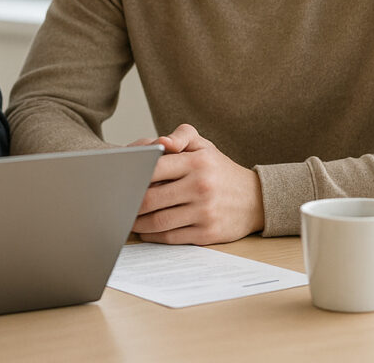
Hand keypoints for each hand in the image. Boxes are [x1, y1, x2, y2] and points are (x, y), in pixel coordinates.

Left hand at [129, 124, 263, 244]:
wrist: (256, 199)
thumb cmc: (220, 170)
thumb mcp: (205, 146)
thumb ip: (181, 136)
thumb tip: (159, 142)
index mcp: (197, 162)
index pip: (153, 167)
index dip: (132, 174)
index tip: (120, 179)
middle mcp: (201, 187)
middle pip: (150, 198)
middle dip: (129, 203)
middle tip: (117, 203)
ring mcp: (204, 212)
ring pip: (158, 221)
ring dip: (137, 223)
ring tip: (127, 218)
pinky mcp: (207, 233)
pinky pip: (171, 237)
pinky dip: (153, 236)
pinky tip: (145, 231)